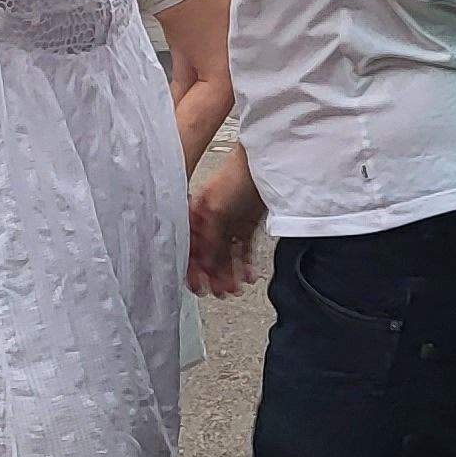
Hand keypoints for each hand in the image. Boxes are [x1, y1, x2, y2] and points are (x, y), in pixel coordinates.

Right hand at [187, 160, 268, 297]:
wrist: (267, 164)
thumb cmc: (237, 176)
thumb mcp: (216, 209)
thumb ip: (209, 239)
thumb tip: (205, 264)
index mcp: (195, 214)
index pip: (188, 247)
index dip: (191, 268)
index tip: (197, 287)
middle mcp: (209, 220)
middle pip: (208, 255)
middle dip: (213, 275)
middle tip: (219, 292)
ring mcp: (228, 223)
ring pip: (226, 255)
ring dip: (229, 273)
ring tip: (235, 288)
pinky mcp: (246, 225)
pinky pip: (243, 250)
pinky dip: (244, 264)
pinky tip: (247, 275)